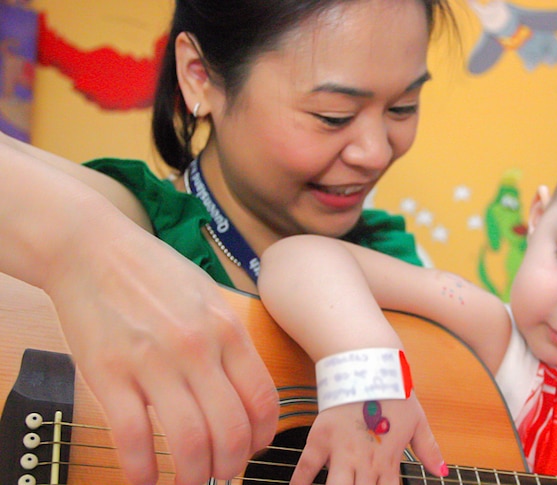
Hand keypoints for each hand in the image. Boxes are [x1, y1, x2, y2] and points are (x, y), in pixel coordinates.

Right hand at [43, 207, 278, 484]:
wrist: (93, 250)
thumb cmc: (155, 274)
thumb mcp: (210, 299)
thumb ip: (230, 343)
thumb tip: (247, 394)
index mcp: (228, 330)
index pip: (262, 400)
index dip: (263, 437)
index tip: (253, 450)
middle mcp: (198, 349)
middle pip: (231, 429)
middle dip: (231, 465)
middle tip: (222, 473)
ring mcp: (153, 363)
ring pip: (189, 441)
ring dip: (194, 475)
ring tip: (190, 481)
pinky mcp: (109, 374)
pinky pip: (133, 438)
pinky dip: (141, 471)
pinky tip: (143, 480)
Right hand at [291, 397, 445, 484]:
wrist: (369, 368)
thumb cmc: (395, 394)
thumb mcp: (418, 421)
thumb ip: (428, 449)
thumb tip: (441, 471)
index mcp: (388, 461)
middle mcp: (365, 462)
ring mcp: (341, 451)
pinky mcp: (321, 438)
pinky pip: (307, 465)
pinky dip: (300, 481)